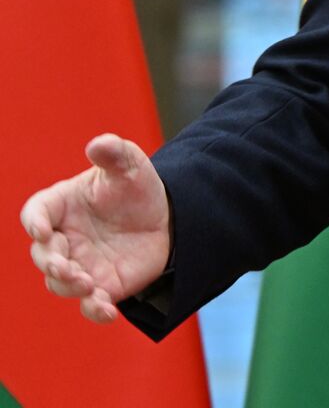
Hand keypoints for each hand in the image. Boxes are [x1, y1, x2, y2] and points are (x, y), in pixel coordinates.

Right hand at [19, 134, 170, 323]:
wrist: (167, 217)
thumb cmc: (136, 188)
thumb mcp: (130, 165)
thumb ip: (114, 153)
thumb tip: (99, 145)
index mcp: (62, 205)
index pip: (36, 212)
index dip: (34, 221)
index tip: (40, 229)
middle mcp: (64, 238)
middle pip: (43, 254)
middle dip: (51, 262)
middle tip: (67, 266)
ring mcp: (81, 264)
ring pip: (60, 282)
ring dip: (69, 285)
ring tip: (88, 283)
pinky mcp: (102, 285)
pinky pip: (90, 305)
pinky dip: (95, 310)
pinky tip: (107, 311)